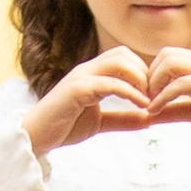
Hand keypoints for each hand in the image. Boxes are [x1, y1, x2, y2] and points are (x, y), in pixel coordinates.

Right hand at [23, 48, 155, 153]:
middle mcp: (86, 70)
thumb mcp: (100, 122)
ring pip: (118, 62)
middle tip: (155, 95)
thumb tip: (148, 119)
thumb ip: (122, 119)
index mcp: (92, 74)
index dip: (142, 71)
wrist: (35, 136)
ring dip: (139, 79)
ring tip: (149, 99)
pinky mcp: (77, 89)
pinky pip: (109, 83)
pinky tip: (142, 106)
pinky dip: (130, 93)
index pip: (122, 57)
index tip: (154, 93)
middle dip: (144, 71)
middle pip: (123, 54)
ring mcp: (81, 77)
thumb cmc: (64, 126)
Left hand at [144, 47, 190, 135]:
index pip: (169, 56)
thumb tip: (148, 113)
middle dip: (151, 75)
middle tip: (146, 98)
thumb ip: (172, 109)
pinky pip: (179, 84)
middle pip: (166, 53)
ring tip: (151, 104)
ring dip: (155, 83)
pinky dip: (162, 97)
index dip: (153, 73)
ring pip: (170, 62)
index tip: (146, 96)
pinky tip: (155, 110)